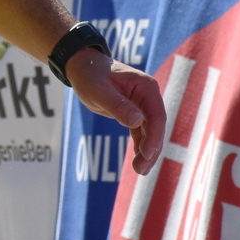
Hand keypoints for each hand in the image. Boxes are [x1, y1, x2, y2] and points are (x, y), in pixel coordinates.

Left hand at [66, 49, 166, 173]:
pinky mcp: (135, 113)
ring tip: (140, 171)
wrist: (84, 68)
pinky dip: (141, 146)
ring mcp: (143, 105)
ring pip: (150, 132)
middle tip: (141, 169)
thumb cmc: (91, 76)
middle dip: (151, 149)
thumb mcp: (100, 91)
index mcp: (146, 87)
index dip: (154, 136)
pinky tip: (139, 162)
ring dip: (147, 152)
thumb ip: (118, 106)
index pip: (156, 115)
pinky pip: (141, 133)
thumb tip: (138, 121)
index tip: (147, 154)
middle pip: (156, 126)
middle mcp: (148, 96)